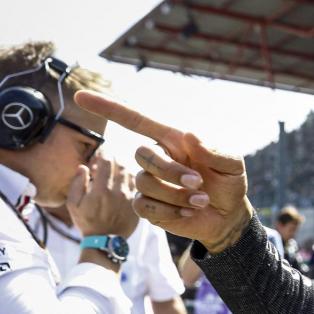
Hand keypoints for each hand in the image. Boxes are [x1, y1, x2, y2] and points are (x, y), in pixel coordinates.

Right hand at [68, 153, 139, 238]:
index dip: (104, 153)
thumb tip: (83, 167)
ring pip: (130, 173)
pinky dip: (130, 179)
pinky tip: (123, 181)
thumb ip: (77, 183)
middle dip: (113, 158)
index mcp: (101, 190)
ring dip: (122, 168)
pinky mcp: (136, 203)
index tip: (101, 152)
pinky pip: (136, 185)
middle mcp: (118, 191)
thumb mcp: (73, 204)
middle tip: (107, 160)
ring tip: (114, 170)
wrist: (105, 241)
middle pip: (120, 164)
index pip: (106, 162)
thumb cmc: (87, 222)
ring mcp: (130, 197)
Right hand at [74, 91, 253, 253]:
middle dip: (170, 171)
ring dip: (176, 194)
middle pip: (143, 155)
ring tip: (201, 201)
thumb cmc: (229, 184)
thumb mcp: (232, 165)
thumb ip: (215, 151)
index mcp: (173, 140)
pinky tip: (188, 212)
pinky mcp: (148, 206)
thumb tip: (190, 136)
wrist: (228, 216)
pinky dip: (169, 210)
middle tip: (199, 183)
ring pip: (145, 183)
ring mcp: (149, 182)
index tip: (81, 96)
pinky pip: (144, 206)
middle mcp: (157, 157)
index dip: (108, 108)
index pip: (135, 120)